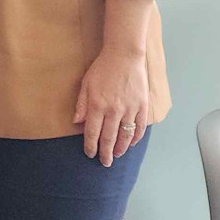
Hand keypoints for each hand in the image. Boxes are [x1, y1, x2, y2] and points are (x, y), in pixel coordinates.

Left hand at [75, 48, 150, 166]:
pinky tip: (132, 143)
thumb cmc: (102, 69)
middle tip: (105, 163)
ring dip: (121, 148)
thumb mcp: (86, 84)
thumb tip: (77, 122)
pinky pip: (140, 127)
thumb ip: (82, 104)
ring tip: (117, 155)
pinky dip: (136, 138)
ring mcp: (130, 109)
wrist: (124, 56)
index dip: (91, 146)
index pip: (92, 132)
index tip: (90, 154)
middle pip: (109, 137)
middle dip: (106, 153)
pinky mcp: (142, 106)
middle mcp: (113, 110)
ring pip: (125, 135)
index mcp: (97, 105)